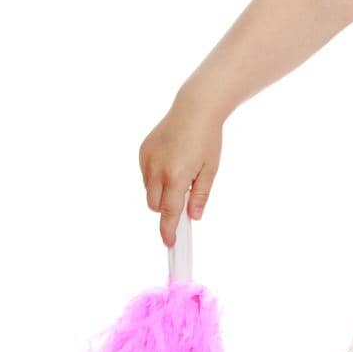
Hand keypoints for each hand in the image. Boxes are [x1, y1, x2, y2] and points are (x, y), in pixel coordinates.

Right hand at [138, 90, 224, 247]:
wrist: (194, 109)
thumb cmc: (207, 139)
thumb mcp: (210, 170)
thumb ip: (200, 195)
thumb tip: (193, 217)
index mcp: (176, 176)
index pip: (168, 212)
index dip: (168, 230)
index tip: (169, 243)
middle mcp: (157, 170)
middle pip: (155, 205)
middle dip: (166, 209)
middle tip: (183, 199)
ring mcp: (146, 160)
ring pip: (149, 190)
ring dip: (160, 192)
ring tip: (180, 173)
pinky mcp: (142, 151)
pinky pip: (145, 174)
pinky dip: (155, 176)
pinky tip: (171, 161)